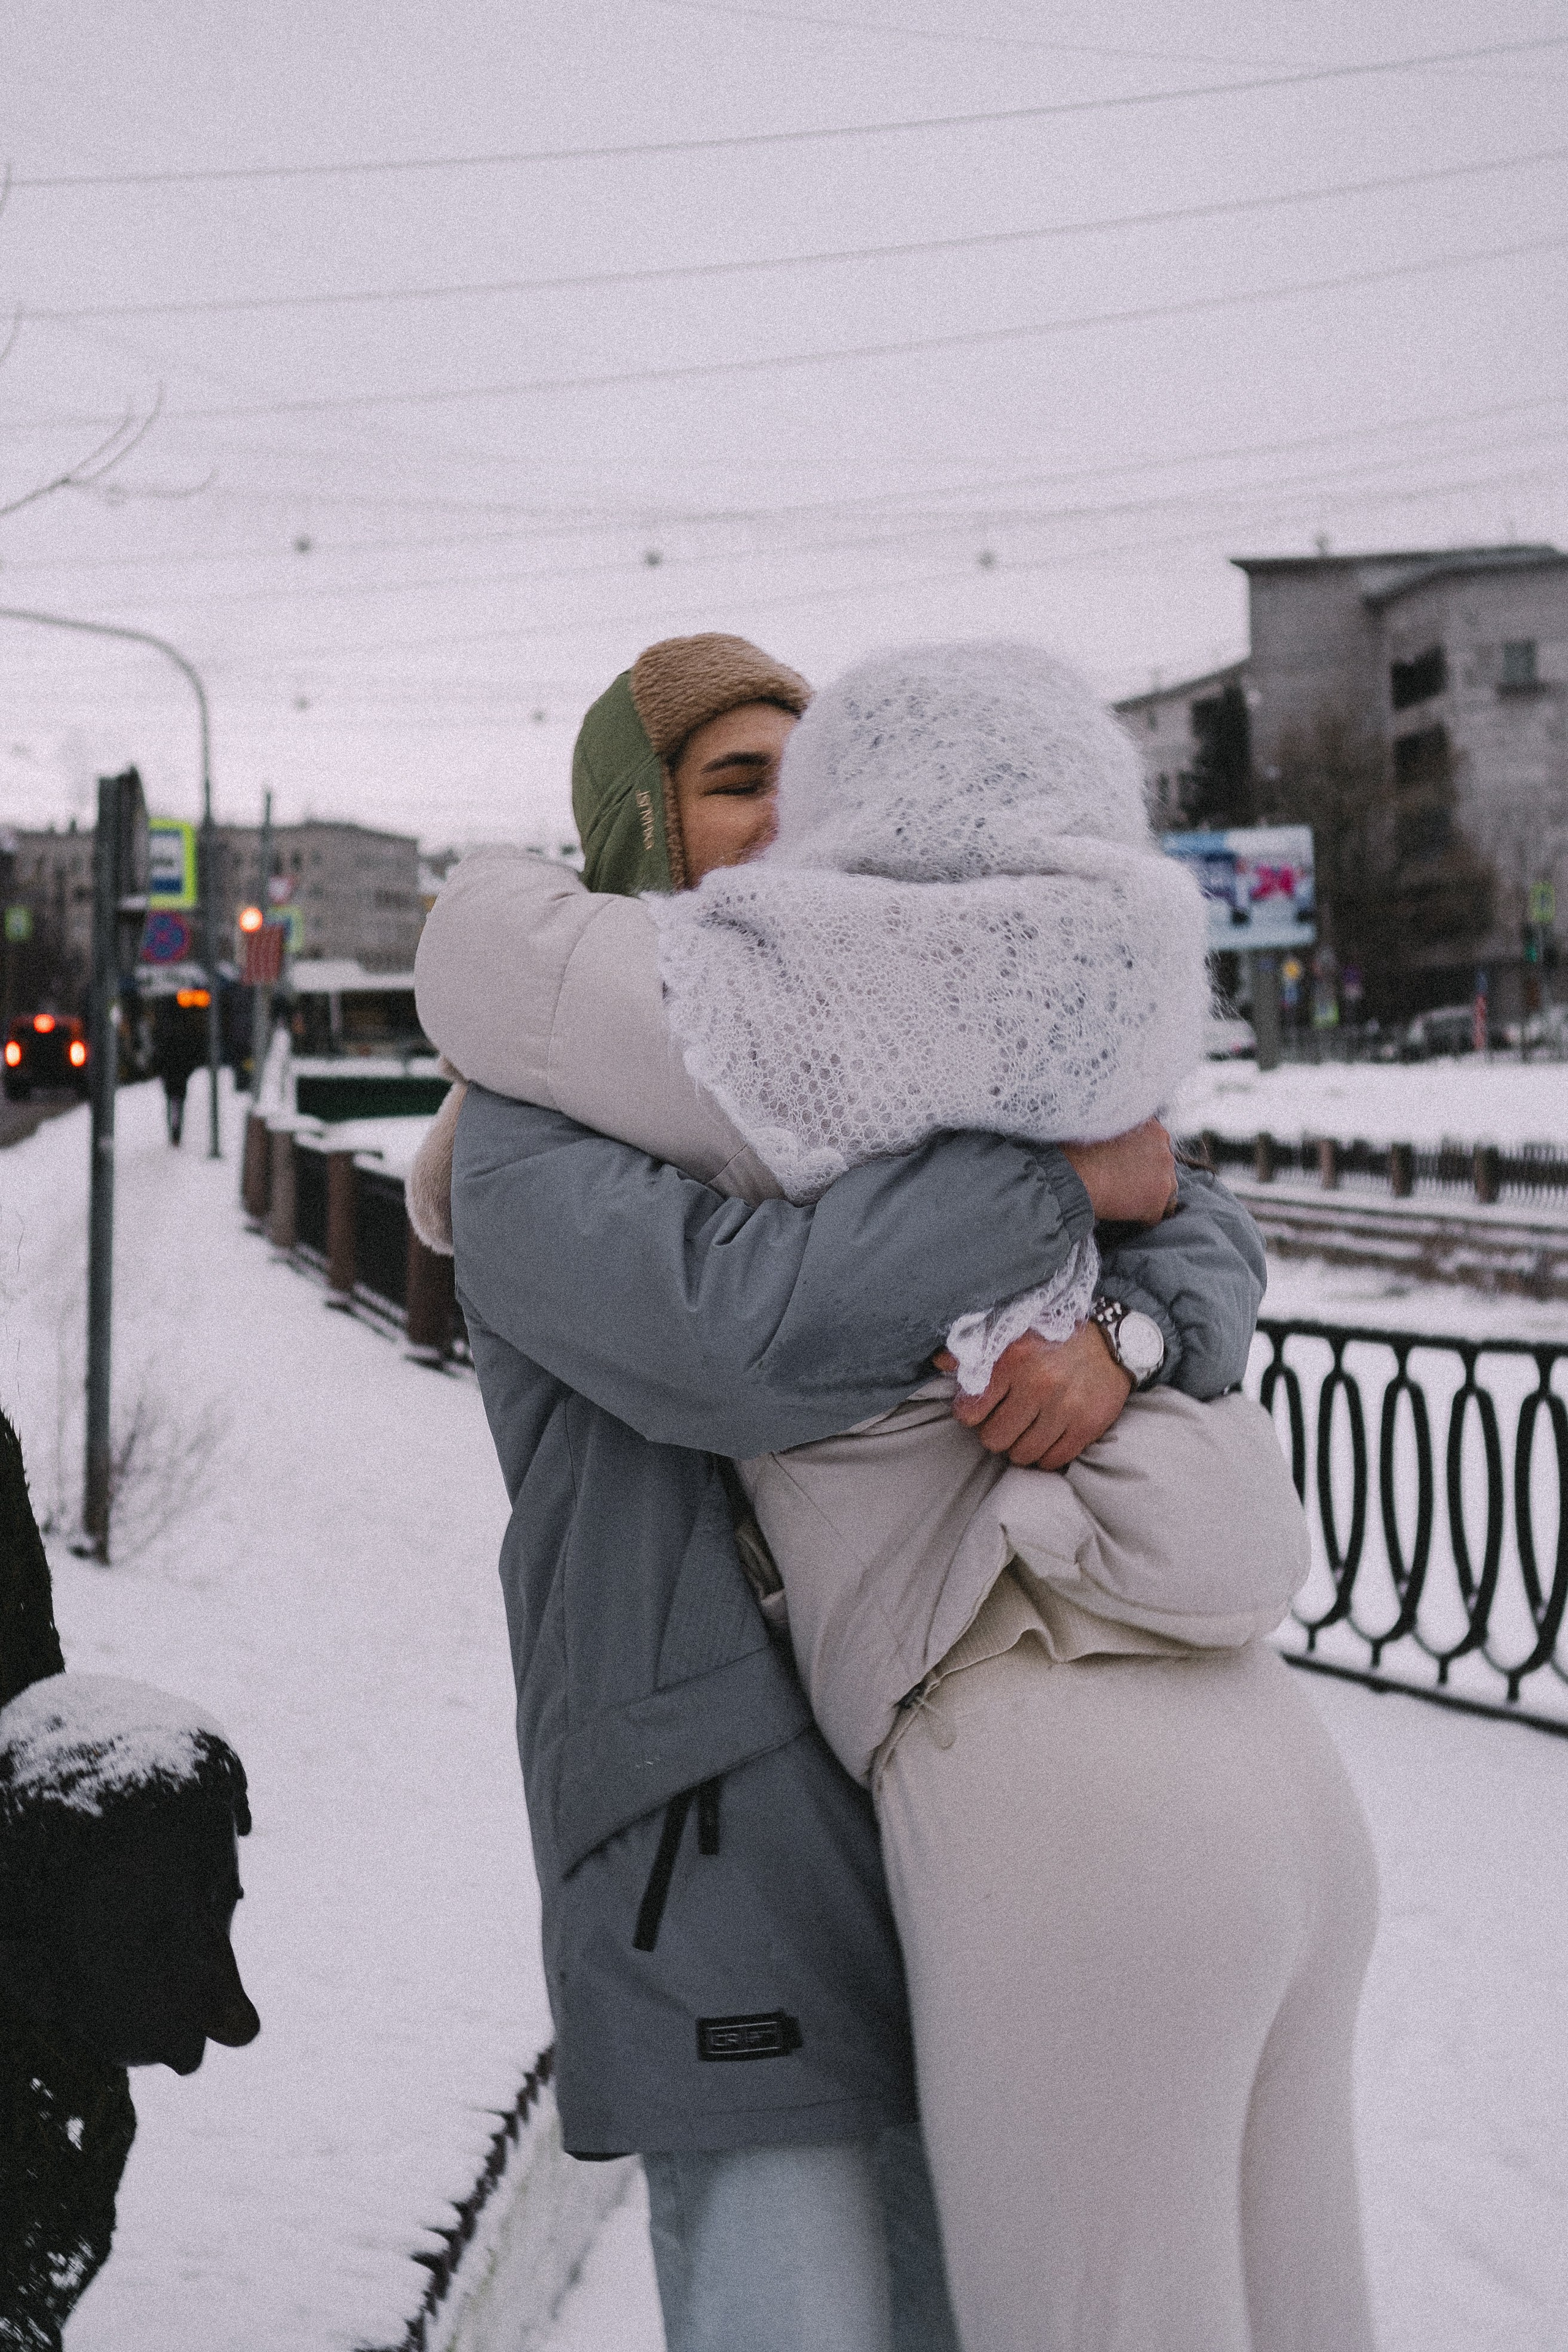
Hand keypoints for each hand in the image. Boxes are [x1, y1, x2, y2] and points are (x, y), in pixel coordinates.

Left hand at [936, 1323, 1132, 1468]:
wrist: (1112, 1340)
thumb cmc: (1054, 1337)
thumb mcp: (1011, 1332)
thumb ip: (974, 1349)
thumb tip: (939, 1362)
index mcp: (1013, 1360)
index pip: (970, 1412)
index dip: (970, 1414)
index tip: (979, 1410)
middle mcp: (1038, 1384)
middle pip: (994, 1440)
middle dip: (995, 1434)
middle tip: (1005, 1421)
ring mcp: (1065, 1408)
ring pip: (1022, 1455)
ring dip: (1020, 1447)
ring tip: (1026, 1430)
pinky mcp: (1088, 1425)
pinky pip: (1053, 1460)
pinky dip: (1046, 1455)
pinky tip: (1046, 1438)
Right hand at [1062, 1119, 1176, 1226]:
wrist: (1076, 1175)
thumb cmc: (1081, 1152)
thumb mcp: (1109, 1129)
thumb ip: (1126, 1133)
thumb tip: (1124, 1144)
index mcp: (1154, 1131)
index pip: (1158, 1146)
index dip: (1143, 1157)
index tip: (1130, 1164)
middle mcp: (1165, 1152)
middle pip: (1163, 1168)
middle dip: (1148, 1175)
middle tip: (1126, 1182)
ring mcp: (1164, 1179)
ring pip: (1164, 1191)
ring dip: (1149, 1196)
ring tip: (1127, 1200)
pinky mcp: (1157, 1203)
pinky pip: (1154, 1215)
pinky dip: (1141, 1217)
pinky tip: (1125, 1215)